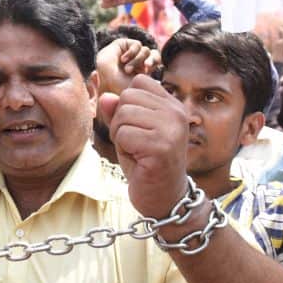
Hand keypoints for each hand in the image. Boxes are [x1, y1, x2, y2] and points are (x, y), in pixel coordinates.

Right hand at [96, 38, 159, 95]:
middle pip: (154, 53)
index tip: (148, 70)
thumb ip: (149, 82)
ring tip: (127, 69)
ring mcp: (130, 52)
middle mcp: (138, 60)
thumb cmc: (119, 87)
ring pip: (145, 50)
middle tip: (146, 66)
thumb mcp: (138, 86)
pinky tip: (123, 60)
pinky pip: (136, 45)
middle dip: (152, 59)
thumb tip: (159, 81)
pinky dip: (131, 53)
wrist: (104, 80)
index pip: (156, 61)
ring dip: (137, 60)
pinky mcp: (123, 44)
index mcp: (143, 69)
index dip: (154, 62)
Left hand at [99, 75, 188, 218]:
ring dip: (121, 137)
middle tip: (136, 145)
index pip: (139, 83)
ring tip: (137, 153)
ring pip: (123, 115)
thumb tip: (105, 96)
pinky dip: (123, 150)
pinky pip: (123, 134)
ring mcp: (171, 128)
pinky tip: (139, 161)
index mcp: (173, 105)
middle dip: (121, 122)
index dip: (127, 105)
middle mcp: (177, 112)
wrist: (163, 199)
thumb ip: (118, 113)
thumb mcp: (129, 133)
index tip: (138, 129)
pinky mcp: (162, 146)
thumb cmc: (145, 165)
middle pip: (127, 97)